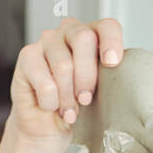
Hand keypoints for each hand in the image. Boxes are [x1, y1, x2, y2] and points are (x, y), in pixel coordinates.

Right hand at [9, 17, 123, 146]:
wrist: (47, 127)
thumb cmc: (76, 106)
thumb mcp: (100, 91)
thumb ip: (109, 77)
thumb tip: (125, 78)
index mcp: (93, 35)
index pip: (107, 26)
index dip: (112, 42)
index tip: (112, 63)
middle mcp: (69, 31)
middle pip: (84, 39)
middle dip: (87, 76)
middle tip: (85, 99)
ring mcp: (46, 41)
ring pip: (64, 65)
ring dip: (68, 96)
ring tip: (69, 110)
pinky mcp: (27, 56)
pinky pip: (45, 82)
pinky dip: (51, 101)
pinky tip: (51, 106)